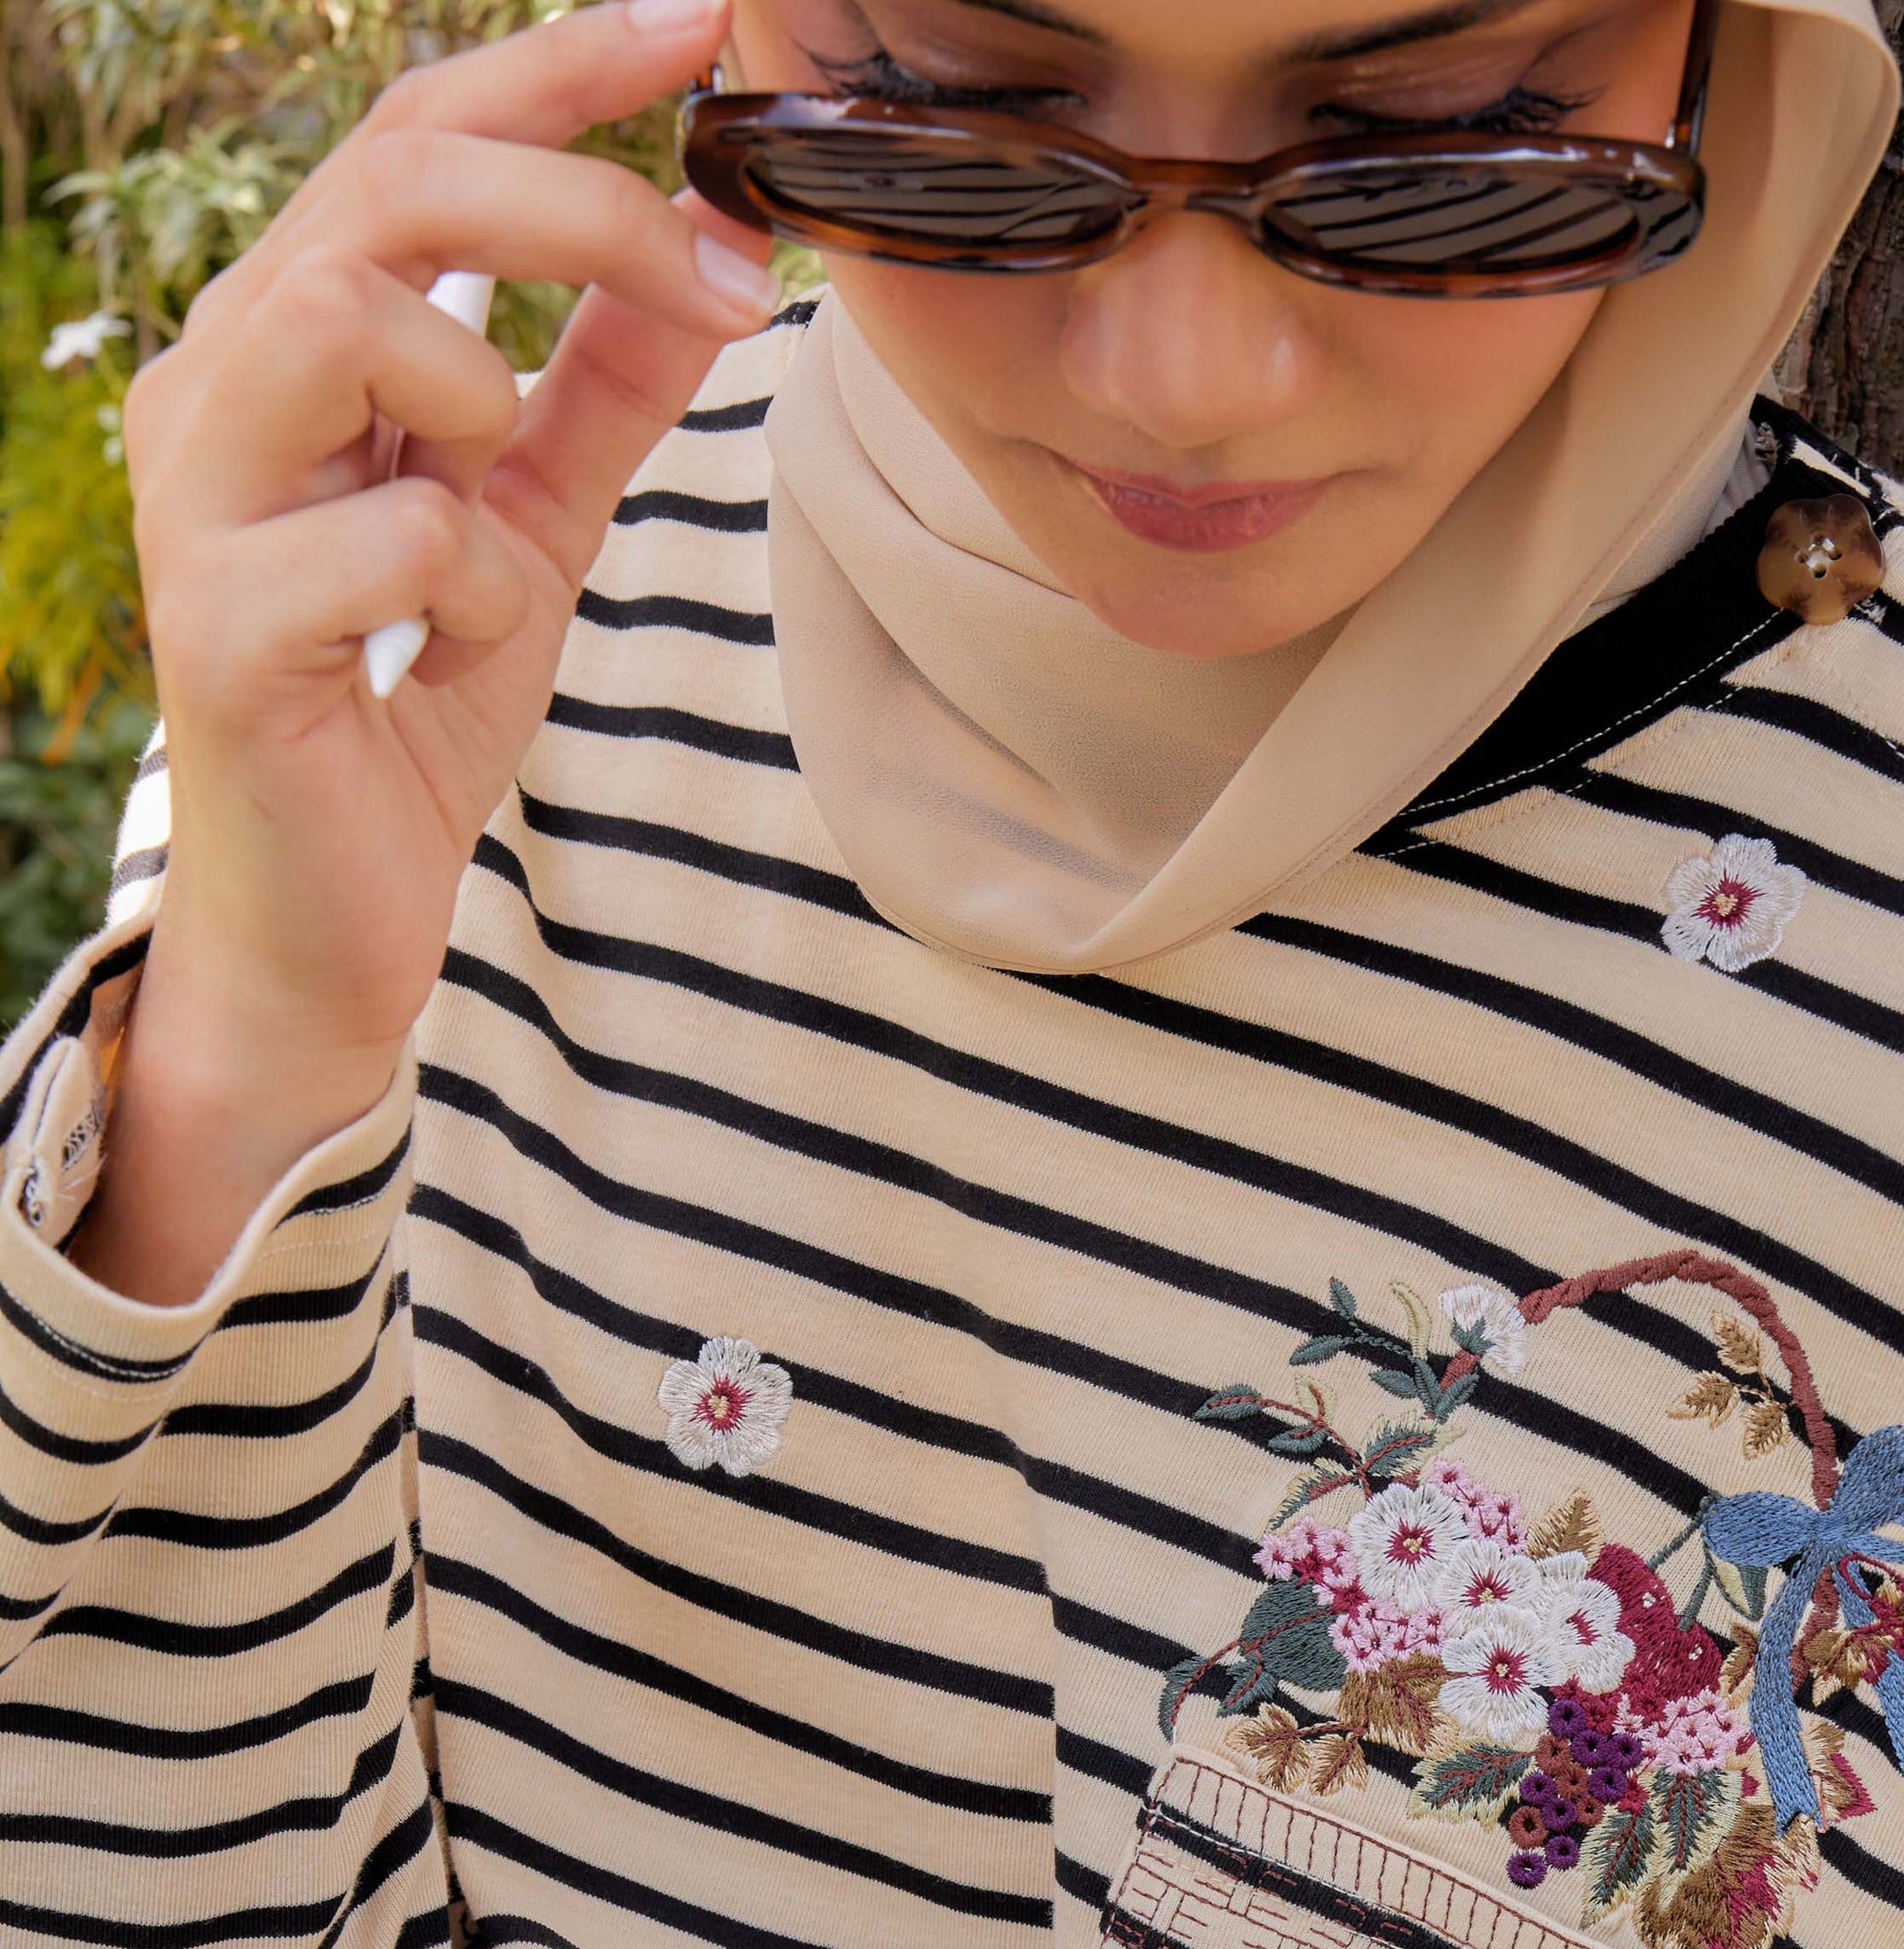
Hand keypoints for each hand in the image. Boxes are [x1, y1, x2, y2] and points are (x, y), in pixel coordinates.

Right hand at [81, 0, 774, 1304]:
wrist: (330, 925)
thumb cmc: (404, 713)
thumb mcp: (530, 526)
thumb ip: (599, 392)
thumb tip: (702, 255)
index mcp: (289, 338)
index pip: (412, 138)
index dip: (557, 66)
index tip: (700, 22)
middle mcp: (221, 381)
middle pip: (391, 179)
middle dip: (576, 195)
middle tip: (719, 259)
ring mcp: (205, 495)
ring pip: (358, 316)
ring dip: (486, 398)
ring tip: (499, 511)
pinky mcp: (223, 622)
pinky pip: (392, 531)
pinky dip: (472, 585)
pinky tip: (451, 651)